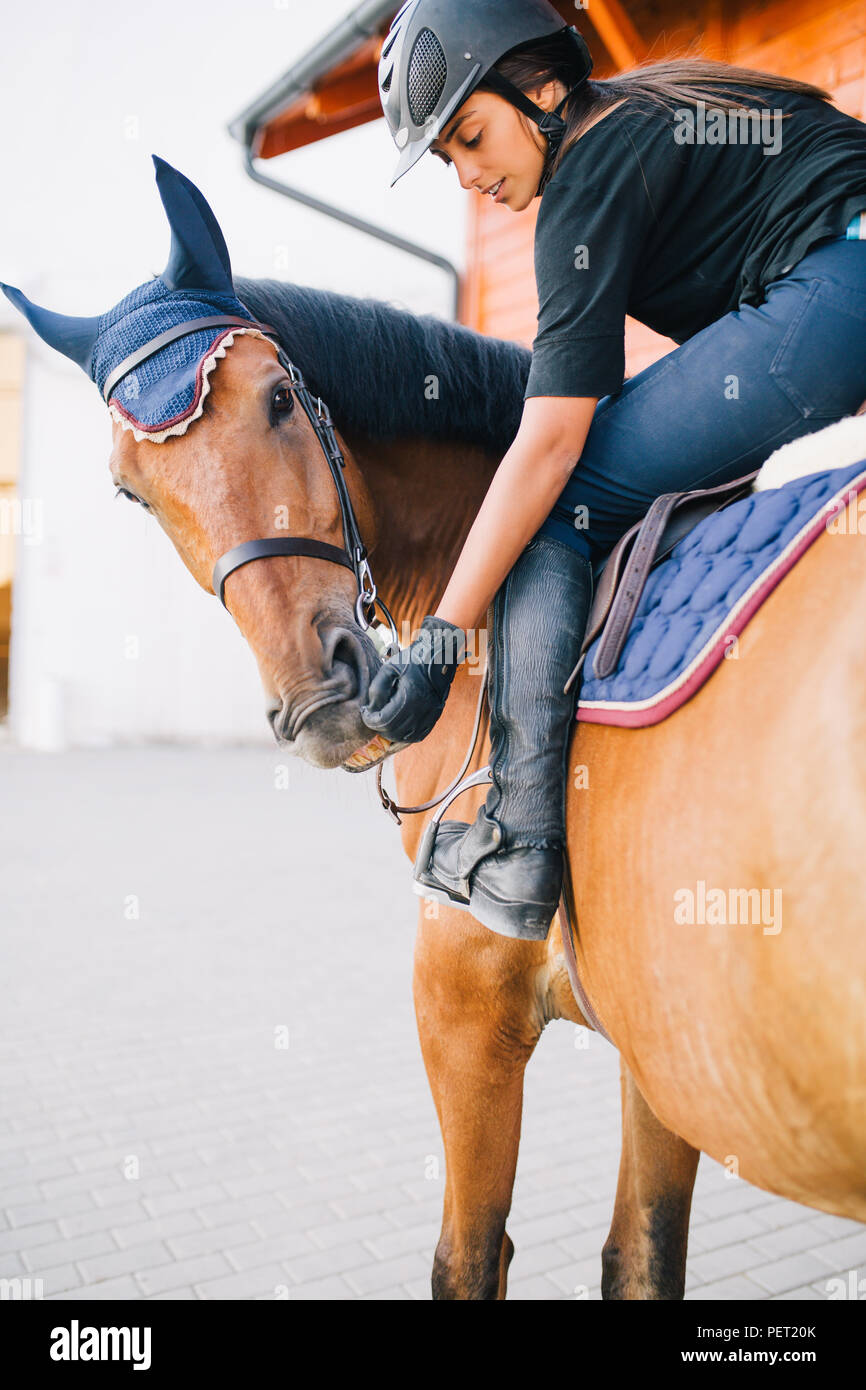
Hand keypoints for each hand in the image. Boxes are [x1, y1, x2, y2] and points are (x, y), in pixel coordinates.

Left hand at [359, 615, 465, 744]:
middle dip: (379, 728)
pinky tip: (398, 728)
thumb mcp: (389, 668)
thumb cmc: (412, 660)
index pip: (384, 721)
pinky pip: (419, 735)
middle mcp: (421, 710)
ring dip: (391, 734)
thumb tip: (370, 709)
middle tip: (372, 718)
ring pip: (407, 737)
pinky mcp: (435, 715)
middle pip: (394, 732)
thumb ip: (377, 689)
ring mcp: (430, 715)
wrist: (439, 656)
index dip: (370, 720)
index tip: (365, 712)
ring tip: (384, 723)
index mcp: (409, 697)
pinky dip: (406, 736)